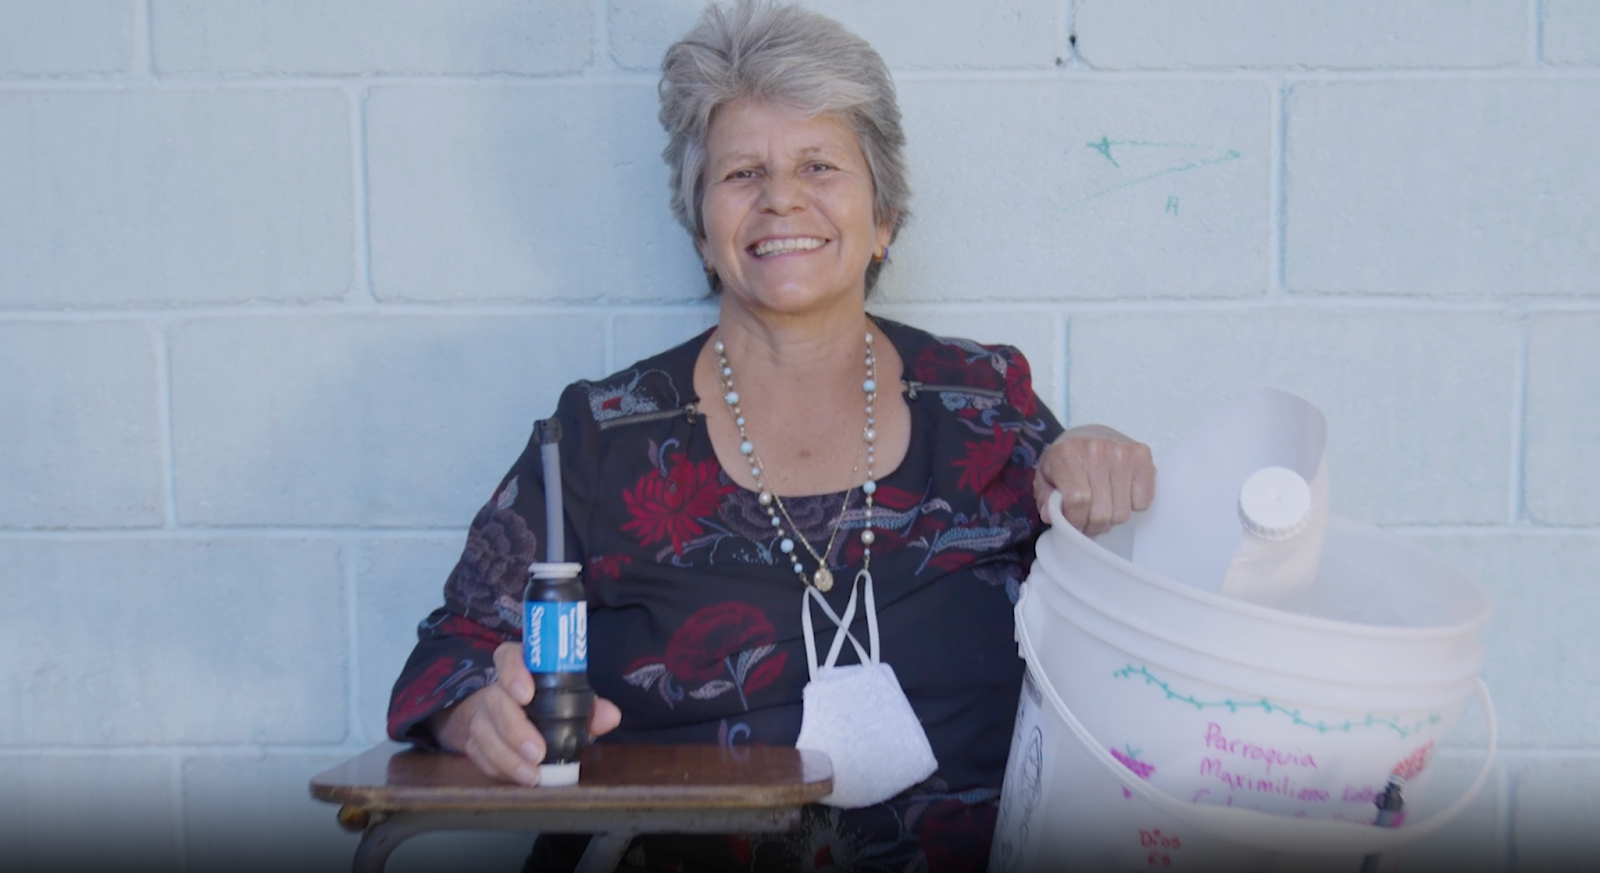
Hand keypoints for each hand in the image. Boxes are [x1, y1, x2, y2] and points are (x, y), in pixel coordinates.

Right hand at [430, 642, 621, 785]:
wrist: (510, 720)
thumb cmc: (547, 706)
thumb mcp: (572, 702)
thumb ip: (590, 708)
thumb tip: (610, 716)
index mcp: (521, 666)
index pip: (509, 657)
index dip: (513, 672)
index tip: (526, 694)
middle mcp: (496, 687)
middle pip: (495, 700)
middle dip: (515, 729)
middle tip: (537, 752)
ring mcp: (480, 713)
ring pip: (482, 731)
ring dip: (507, 757)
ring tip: (531, 775)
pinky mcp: (471, 738)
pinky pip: (477, 753)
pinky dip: (497, 768)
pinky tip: (516, 778)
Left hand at [1033, 424, 1154, 536]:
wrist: (1091, 434)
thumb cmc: (1067, 460)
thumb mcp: (1045, 476)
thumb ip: (1045, 498)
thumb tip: (1050, 516)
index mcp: (1066, 454)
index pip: (1078, 500)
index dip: (1076, 520)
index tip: (1073, 523)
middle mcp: (1096, 451)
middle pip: (1101, 513)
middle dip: (1092, 525)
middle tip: (1088, 518)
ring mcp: (1122, 453)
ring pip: (1122, 513)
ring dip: (1111, 518)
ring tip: (1103, 506)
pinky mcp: (1142, 456)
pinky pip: (1142, 502)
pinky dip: (1131, 506)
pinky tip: (1120, 494)